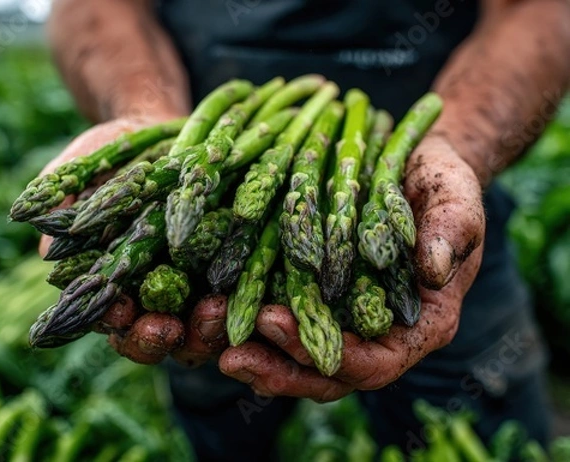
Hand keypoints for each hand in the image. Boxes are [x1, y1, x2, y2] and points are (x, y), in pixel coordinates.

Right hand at [37, 114, 230, 366]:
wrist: (165, 132)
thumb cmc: (113, 154)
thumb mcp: (81, 170)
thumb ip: (64, 209)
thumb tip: (48, 252)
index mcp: (119, 283)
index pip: (117, 322)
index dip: (117, 324)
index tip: (119, 311)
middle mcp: (162, 291)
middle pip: (163, 336)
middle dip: (162, 337)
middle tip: (168, 327)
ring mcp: (201, 281)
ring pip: (205, 325)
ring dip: (208, 328)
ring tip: (213, 310)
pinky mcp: (235, 263)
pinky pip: (245, 293)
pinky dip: (247, 300)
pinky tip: (250, 295)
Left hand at [218, 134, 485, 400]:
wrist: (411, 161)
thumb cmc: (441, 183)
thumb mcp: (457, 197)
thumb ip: (453, 231)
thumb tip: (432, 270)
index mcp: (417, 323)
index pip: (376, 363)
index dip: (331, 356)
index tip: (280, 327)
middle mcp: (375, 329)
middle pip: (325, 373)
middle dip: (277, 369)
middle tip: (230, 356)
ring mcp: (339, 312)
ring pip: (294, 354)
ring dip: (251, 348)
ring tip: (207, 325)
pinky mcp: (310, 288)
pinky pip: (276, 312)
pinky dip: (244, 312)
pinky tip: (211, 301)